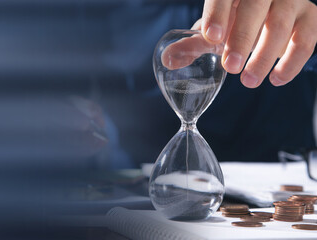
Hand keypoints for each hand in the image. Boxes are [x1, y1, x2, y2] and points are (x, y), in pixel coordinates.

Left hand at [198, 0, 316, 87]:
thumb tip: (168, 60)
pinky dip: (292, 61)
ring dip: (265, 55)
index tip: (211, 38)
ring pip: (281, 24)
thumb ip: (192, 45)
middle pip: (255, 8)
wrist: (268, 14)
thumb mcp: (212, 30)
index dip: (217, 14)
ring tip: (249, 81)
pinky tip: (276, 79)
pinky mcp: (310, 17)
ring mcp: (290, 1)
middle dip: (242, 38)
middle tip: (231, 67)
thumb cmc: (234, 22)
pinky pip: (307, 39)